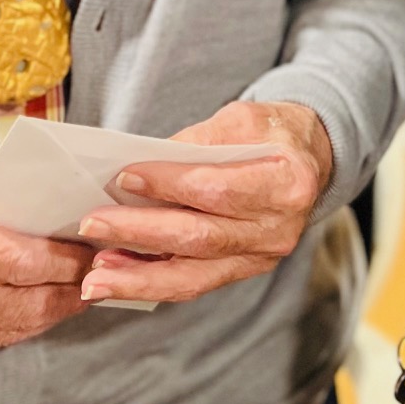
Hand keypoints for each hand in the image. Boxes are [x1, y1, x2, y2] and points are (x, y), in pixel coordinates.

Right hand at [0, 147, 93, 354]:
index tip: (95, 250)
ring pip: (12, 330)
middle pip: (29, 306)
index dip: (71, 261)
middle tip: (99, 275)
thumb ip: (1, 189)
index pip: (31, 264)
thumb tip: (49, 209)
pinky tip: (35, 309)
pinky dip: (16, 327)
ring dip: (50, 314)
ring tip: (75, 293)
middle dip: (72, 291)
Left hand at [75, 100, 334, 305]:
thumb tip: (143, 165)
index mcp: (288, 182)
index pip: (218, 188)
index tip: (124, 175)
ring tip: (95, 277)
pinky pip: (193, 284)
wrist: (312, 160)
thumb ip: (197, 142)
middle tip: (93, 224)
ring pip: (193, 275)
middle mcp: (278, 229)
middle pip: (200, 238)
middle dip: (141, 232)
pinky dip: (153, 282)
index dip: (170, 185)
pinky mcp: (243, 270)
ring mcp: (262, 257)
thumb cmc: (273, 133)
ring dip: (139, 277)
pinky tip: (118, 279)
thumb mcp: (242, 119)